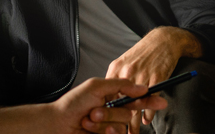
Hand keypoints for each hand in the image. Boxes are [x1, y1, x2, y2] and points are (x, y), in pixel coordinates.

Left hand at [49, 77, 167, 133]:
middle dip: (111, 112)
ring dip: (104, 123)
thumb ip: (121, 85)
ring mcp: (108, 126)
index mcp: (112, 96)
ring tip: (88, 120)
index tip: (160, 102)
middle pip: (129, 113)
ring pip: (121, 126)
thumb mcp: (96, 86)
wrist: (55, 125)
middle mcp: (112, 111)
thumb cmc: (72, 103)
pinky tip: (92, 130)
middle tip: (94, 111)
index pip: (136, 98)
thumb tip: (141, 88)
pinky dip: (105, 132)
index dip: (149, 100)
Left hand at [106, 27, 201, 132]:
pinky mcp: (158, 77)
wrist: (163, 39)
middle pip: (121, 101)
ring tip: (133, 132)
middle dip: (120, 120)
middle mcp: (128, 72)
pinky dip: (149, 112)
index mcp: (117, 68)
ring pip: (136, 104)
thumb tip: (111, 97)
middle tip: (120, 132)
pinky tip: (147, 119)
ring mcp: (143, 74)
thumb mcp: (124, 61)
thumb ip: (116, 77)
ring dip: (135, 121)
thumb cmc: (144, 52)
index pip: (109, 93)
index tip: (106, 123)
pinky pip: (151, 99)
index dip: (108, 110)